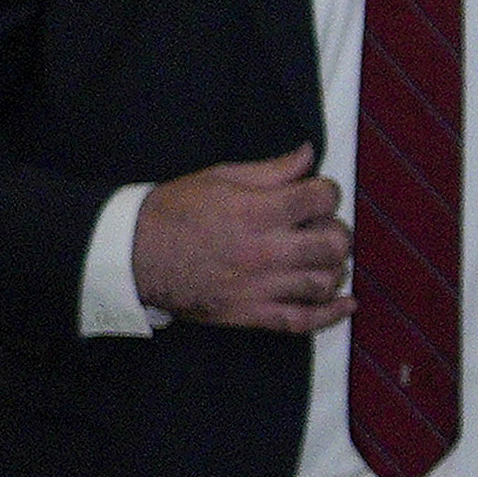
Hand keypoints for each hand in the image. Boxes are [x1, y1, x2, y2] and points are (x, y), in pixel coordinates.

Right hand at [132, 145, 349, 331]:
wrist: (131, 255)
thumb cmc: (173, 212)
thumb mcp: (220, 178)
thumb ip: (271, 170)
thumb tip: (309, 155)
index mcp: (255, 212)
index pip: (320, 199)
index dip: (327, 191)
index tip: (318, 193)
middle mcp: (263, 251)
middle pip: (332, 243)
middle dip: (336, 229)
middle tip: (321, 226)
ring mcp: (258, 287)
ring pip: (324, 281)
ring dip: (333, 267)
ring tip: (321, 257)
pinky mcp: (250, 315)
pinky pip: (302, 322)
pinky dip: (331, 315)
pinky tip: (346, 303)